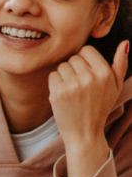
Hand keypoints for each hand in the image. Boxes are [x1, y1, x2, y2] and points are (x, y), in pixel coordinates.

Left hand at [48, 41, 126, 176]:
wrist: (84, 134)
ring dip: (64, 77)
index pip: (86, 50)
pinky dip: (55, 84)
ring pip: (62, 66)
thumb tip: (125, 42)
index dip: (84, 61)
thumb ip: (120, 64)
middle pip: (73, 58)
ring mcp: (72, 85)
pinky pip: (52, 76)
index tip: (86, 74)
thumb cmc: (100, 108)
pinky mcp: (57, 92)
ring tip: (72, 92)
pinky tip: (63, 96)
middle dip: (74, 69)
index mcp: (104, 73)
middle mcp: (89, 77)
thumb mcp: (115, 87)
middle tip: (79, 87)